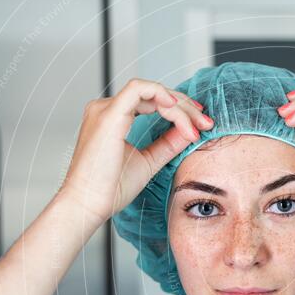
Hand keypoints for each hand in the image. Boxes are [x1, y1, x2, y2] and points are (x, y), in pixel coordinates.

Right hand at [58, 77, 213, 225]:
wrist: (88, 204)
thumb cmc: (110, 188)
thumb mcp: (149, 161)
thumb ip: (168, 144)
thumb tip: (190, 131)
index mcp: (112, 118)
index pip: (152, 102)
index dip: (180, 110)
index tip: (200, 126)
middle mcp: (106, 109)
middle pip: (154, 95)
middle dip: (185, 107)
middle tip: (206, 122)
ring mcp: (105, 109)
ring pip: (151, 91)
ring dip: (178, 105)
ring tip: (196, 124)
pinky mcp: (108, 114)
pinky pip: (140, 89)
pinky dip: (162, 95)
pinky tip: (177, 109)